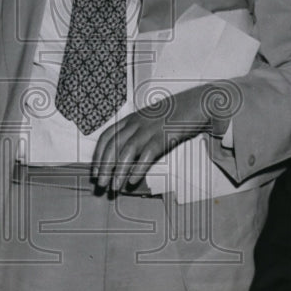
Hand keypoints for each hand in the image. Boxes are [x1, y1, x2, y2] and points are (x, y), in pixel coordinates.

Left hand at [91, 84, 212, 193]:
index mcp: (131, 119)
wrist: (195, 104)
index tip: (95, 171)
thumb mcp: (150, 121)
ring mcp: (149, 129)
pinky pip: (147, 154)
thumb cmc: (173, 115)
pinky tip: (132, 181)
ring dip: (118, 171)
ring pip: (127, 151)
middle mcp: (137, 123)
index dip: (98, 154)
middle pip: (113, 145)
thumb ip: (138, 134)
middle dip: (104, 166)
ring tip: (114, 187)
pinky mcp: (163, 136)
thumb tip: (126, 158)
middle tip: (100, 184)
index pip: (107, 136)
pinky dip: (138, 169)